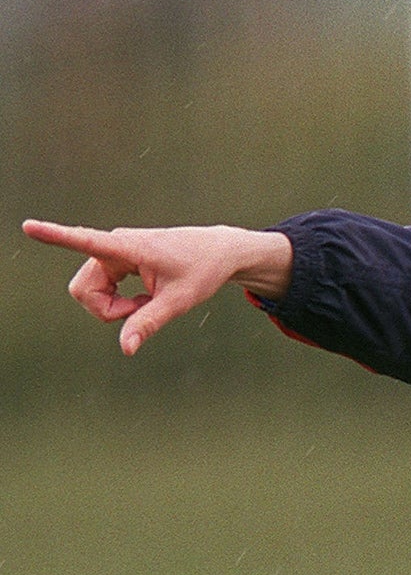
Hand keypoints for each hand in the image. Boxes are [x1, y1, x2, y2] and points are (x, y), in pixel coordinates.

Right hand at [24, 219, 292, 354]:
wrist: (218, 252)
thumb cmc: (202, 271)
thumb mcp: (179, 301)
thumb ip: (149, 323)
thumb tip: (125, 348)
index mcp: (127, 247)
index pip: (85, 241)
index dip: (55, 236)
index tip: (28, 226)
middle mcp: (113, 246)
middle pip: (83, 291)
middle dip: (107, 310)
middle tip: (144, 310)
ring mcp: (112, 253)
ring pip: (90, 292)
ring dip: (116, 306)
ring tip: (150, 300)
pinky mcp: (115, 260)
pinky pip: (101, 289)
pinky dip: (121, 301)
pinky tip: (147, 295)